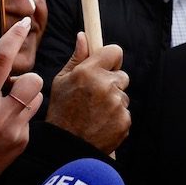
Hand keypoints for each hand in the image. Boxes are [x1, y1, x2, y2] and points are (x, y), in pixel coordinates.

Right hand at [0, 17, 42, 184]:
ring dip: (26, 98)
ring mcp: (14, 131)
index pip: (0, 62)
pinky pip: (30, 118)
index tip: (23, 22)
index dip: (13, 38)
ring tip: (6, 112)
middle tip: (11, 89)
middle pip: (33, 81)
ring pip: (37, 98)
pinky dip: (20, 118)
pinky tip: (4, 133)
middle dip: (26, 79)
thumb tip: (2, 67)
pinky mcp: (24, 142)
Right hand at [46, 32, 128, 152]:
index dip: (111, 58)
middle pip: (122, 76)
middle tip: (94, 96)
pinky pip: (124, 113)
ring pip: (123, 96)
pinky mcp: (125, 121)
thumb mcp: (61, 81)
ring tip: (94, 114)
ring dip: (113, 102)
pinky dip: (115, 118)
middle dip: (112, 83)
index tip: (106, 65)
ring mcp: (117, 104)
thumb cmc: (61, 112)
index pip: (115, 51)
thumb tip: (83, 36)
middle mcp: (106, 85)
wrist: (66, 147)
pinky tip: (100, 124)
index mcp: (89, 72)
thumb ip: (76, 58)